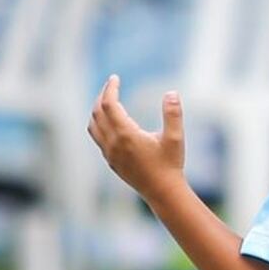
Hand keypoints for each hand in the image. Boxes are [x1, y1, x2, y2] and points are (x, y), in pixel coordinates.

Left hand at [87, 75, 185, 199]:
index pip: (109, 104)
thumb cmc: (170, 164)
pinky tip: (110, 122)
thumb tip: (171, 93)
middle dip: (102, 96)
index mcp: (126, 135)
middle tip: (112, 85)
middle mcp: (113, 143)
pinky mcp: (111, 161)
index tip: (115, 77)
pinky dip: (98, 123)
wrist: (162, 191)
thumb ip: (173, 114)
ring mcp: (109, 153)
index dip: (110, 88)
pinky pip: (97, 137)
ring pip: (93, 126)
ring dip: (97, 110)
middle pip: (97, 112)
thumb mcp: (175, 137)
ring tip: (106, 100)